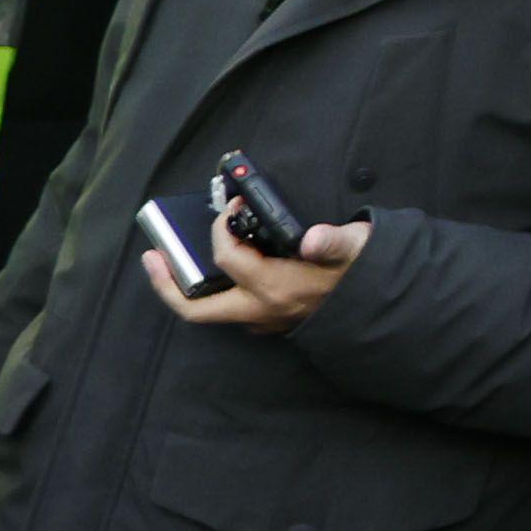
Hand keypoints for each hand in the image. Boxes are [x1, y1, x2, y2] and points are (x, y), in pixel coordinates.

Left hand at [155, 215, 362, 332]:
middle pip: (196, 310)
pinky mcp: (266, 322)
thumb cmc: (364, 273)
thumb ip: (334, 241)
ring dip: (185, 290)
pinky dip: (212, 290)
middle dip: (166, 285)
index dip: (221, 228)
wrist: (379, 307)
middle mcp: (260, 310)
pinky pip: (227, 310)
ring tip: (167, 263)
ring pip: (210, 313)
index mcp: (276, 287)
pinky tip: (210, 270)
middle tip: (150, 259)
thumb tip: (313, 238)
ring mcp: (261, 321)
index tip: (228, 208)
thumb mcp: (356, 248)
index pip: (227, 257)